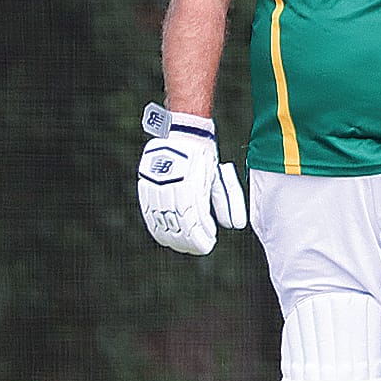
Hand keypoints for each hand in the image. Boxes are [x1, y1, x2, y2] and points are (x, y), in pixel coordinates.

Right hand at [137, 104, 246, 255]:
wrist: (183, 132)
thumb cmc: (205, 156)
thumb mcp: (218, 177)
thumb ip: (226, 201)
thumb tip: (234, 226)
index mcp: (191, 178)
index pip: (193, 214)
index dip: (200, 233)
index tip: (209, 243)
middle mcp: (171, 181)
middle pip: (177, 220)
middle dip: (188, 239)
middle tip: (200, 248)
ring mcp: (155, 182)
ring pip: (161, 218)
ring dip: (173, 237)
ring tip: (185, 247)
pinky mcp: (146, 182)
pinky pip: (148, 210)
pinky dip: (156, 227)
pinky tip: (165, 238)